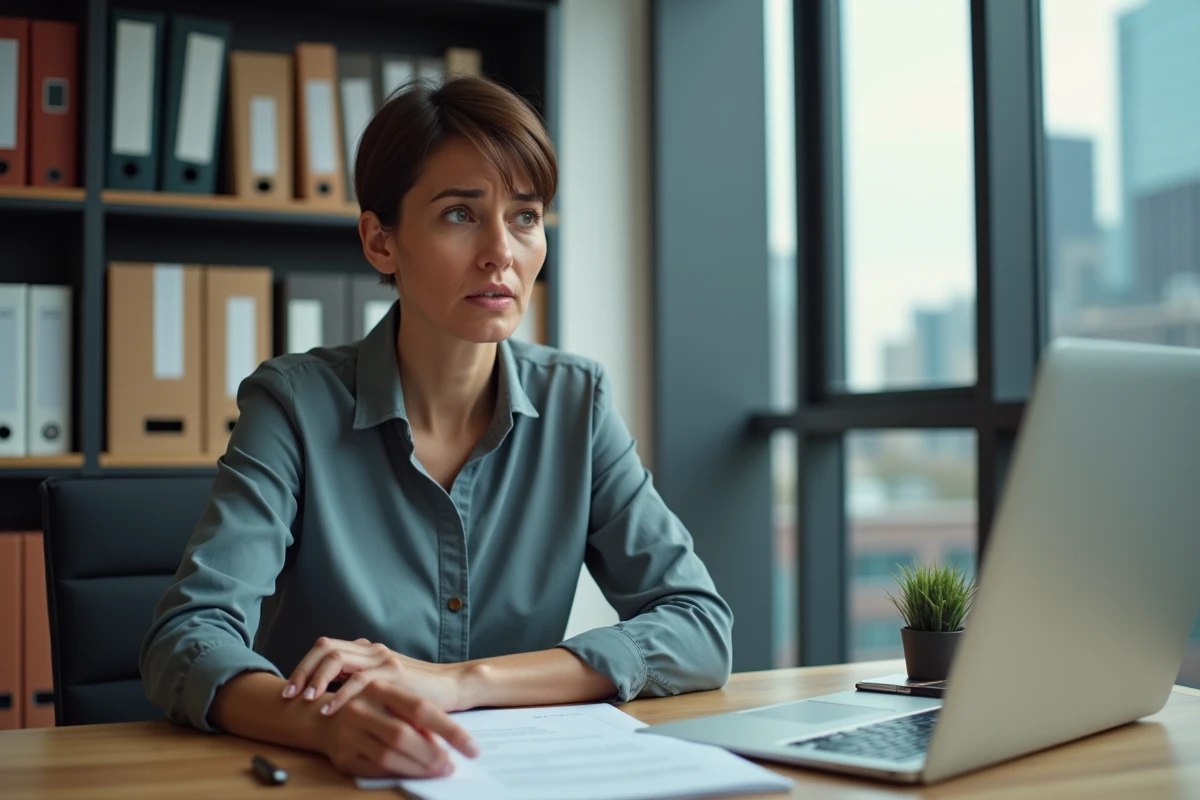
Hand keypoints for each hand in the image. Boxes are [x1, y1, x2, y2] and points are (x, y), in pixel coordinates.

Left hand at [283, 637, 469, 715]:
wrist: (451, 687)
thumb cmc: (414, 690)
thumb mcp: (381, 683)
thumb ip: (357, 681)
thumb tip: (324, 695)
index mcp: (366, 650)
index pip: (325, 646)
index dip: (303, 665)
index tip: (290, 689)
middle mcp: (371, 650)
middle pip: (326, 648)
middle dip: (303, 670)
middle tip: (290, 694)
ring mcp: (382, 659)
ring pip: (338, 659)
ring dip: (316, 680)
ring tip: (305, 700)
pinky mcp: (394, 674)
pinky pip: (359, 680)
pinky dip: (340, 695)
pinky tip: (329, 709)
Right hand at [317, 681, 480, 778]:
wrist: (320, 717)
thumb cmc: (369, 706)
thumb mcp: (392, 698)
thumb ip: (416, 713)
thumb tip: (446, 740)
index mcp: (380, 687)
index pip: (421, 708)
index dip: (450, 730)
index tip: (472, 748)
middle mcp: (361, 708)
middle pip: (404, 736)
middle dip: (433, 755)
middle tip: (452, 766)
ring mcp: (348, 733)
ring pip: (390, 756)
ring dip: (419, 768)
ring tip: (439, 770)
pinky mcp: (343, 756)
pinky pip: (376, 770)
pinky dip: (400, 773)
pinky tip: (416, 773)